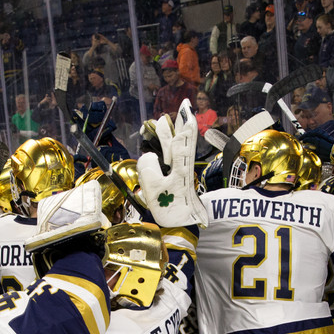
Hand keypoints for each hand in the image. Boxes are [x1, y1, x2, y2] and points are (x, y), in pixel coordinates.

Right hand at [137, 100, 206, 227]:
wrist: (180, 226)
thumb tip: (147, 156)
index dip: (184, 123)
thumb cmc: (170, 208)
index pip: (184, 140)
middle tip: (170, 114)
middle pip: (178, 141)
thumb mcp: (155, 189)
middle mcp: (181, 166)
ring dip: (164, 139)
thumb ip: (148, 168)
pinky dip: (161, 154)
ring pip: (172, 150)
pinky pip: (168, 162)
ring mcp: (179, 173)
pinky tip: (155, 152)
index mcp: (180, 166)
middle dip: (171, 128)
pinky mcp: (175, 180)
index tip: (185, 107)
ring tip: (157, 127)